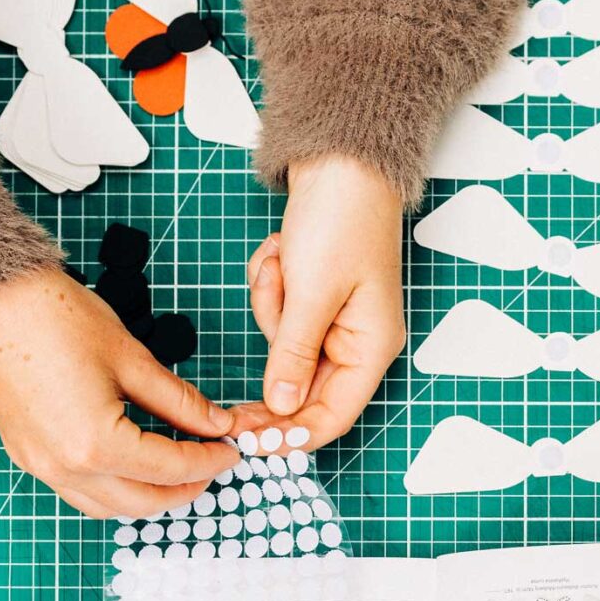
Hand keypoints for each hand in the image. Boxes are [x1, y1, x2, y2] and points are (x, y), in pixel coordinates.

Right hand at [0, 266, 238, 518]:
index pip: (170, 468)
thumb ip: (180, 401)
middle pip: (142, 503)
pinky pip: (79, 493)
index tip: (233, 449)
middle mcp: (65, 468)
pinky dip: (114, 490)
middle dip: (184, 489)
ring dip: (148, 497)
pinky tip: (134, 465)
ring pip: (108, 508)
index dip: (209, 460)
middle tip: (212, 465)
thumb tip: (218, 423)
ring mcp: (41, 467)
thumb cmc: (56, 317)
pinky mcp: (27, 456)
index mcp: (96, 444)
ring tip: (178, 470)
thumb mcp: (132, 359)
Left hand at [235, 154, 404, 448]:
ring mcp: (333, 318)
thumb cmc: (343, 218)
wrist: (340, 158)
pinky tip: (280, 253)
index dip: (292, 436)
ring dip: (270, 306)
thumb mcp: (312, 293)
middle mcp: (356, 341)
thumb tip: (280, 409)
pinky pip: (276, 312)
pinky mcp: (311, 296)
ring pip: (282, 344)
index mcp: (370, 347)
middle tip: (228, 401)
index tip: (249, 442)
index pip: (332, 416)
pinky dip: (269, 286)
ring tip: (281, 262)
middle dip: (271, 365)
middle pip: (302, 386)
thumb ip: (293, 355)